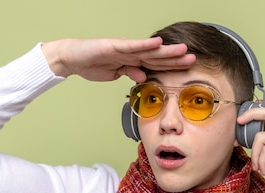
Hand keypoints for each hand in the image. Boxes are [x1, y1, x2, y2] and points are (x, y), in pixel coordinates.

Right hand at [41, 37, 195, 81]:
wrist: (72, 58)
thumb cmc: (91, 64)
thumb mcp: (115, 74)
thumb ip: (130, 74)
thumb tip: (144, 78)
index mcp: (132, 61)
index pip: (155, 65)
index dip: (171, 67)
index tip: (187, 70)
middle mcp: (131, 53)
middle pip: (157, 57)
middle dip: (175, 59)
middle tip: (193, 59)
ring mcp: (123, 49)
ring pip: (149, 51)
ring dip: (166, 51)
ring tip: (183, 50)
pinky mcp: (114, 46)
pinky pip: (132, 46)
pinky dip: (145, 45)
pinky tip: (157, 43)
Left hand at [237, 101, 264, 192]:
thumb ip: (260, 147)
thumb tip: (240, 140)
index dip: (258, 107)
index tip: (243, 116)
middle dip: (251, 113)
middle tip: (239, 122)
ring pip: (261, 136)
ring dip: (254, 154)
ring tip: (256, 167)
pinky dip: (261, 161)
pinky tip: (264, 170)